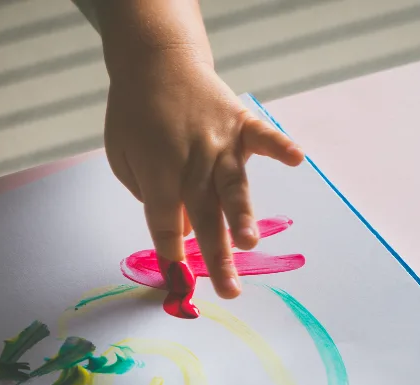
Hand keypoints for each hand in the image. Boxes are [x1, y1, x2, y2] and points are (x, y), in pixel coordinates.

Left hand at [103, 47, 304, 298]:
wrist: (154, 60)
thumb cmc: (134, 114)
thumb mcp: (123, 156)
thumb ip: (150, 194)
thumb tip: (183, 229)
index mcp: (158, 172)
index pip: (164, 223)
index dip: (171, 254)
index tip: (180, 282)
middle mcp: (191, 161)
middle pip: (204, 217)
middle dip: (216, 256)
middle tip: (229, 290)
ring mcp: (219, 141)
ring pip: (233, 186)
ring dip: (242, 215)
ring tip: (250, 242)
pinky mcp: (240, 122)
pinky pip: (263, 136)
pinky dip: (279, 146)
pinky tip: (297, 159)